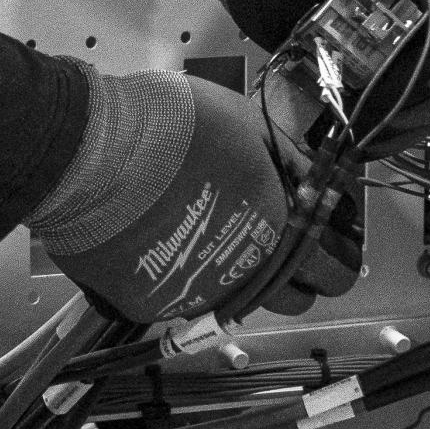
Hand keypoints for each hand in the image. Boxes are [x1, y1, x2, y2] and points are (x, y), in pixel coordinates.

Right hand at [32, 71, 306, 323]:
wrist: (93, 154)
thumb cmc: (174, 129)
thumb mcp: (247, 123)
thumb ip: (287, 157)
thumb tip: (315, 176)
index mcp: (279, 231)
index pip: (332, 268)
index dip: (336, 253)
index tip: (329, 239)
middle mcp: (247, 275)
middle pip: (296, 299)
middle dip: (300, 278)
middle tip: (285, 248)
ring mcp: (199, 296)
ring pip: (244, 305)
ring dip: (247, 282)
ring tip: (227, 247)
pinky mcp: (155, 306)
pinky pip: (186, 300)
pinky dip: (188, 278)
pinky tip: (177, 248)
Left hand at [207, 0, 429, 156]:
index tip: (412, 76)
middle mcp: (416, 32)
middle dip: (424, 104)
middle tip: (376, 112)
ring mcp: (393, 63)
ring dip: (405, 128)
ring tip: (364, 134)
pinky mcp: (367, 88)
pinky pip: (396, 122)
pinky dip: (385, 138)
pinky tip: (357, 143)